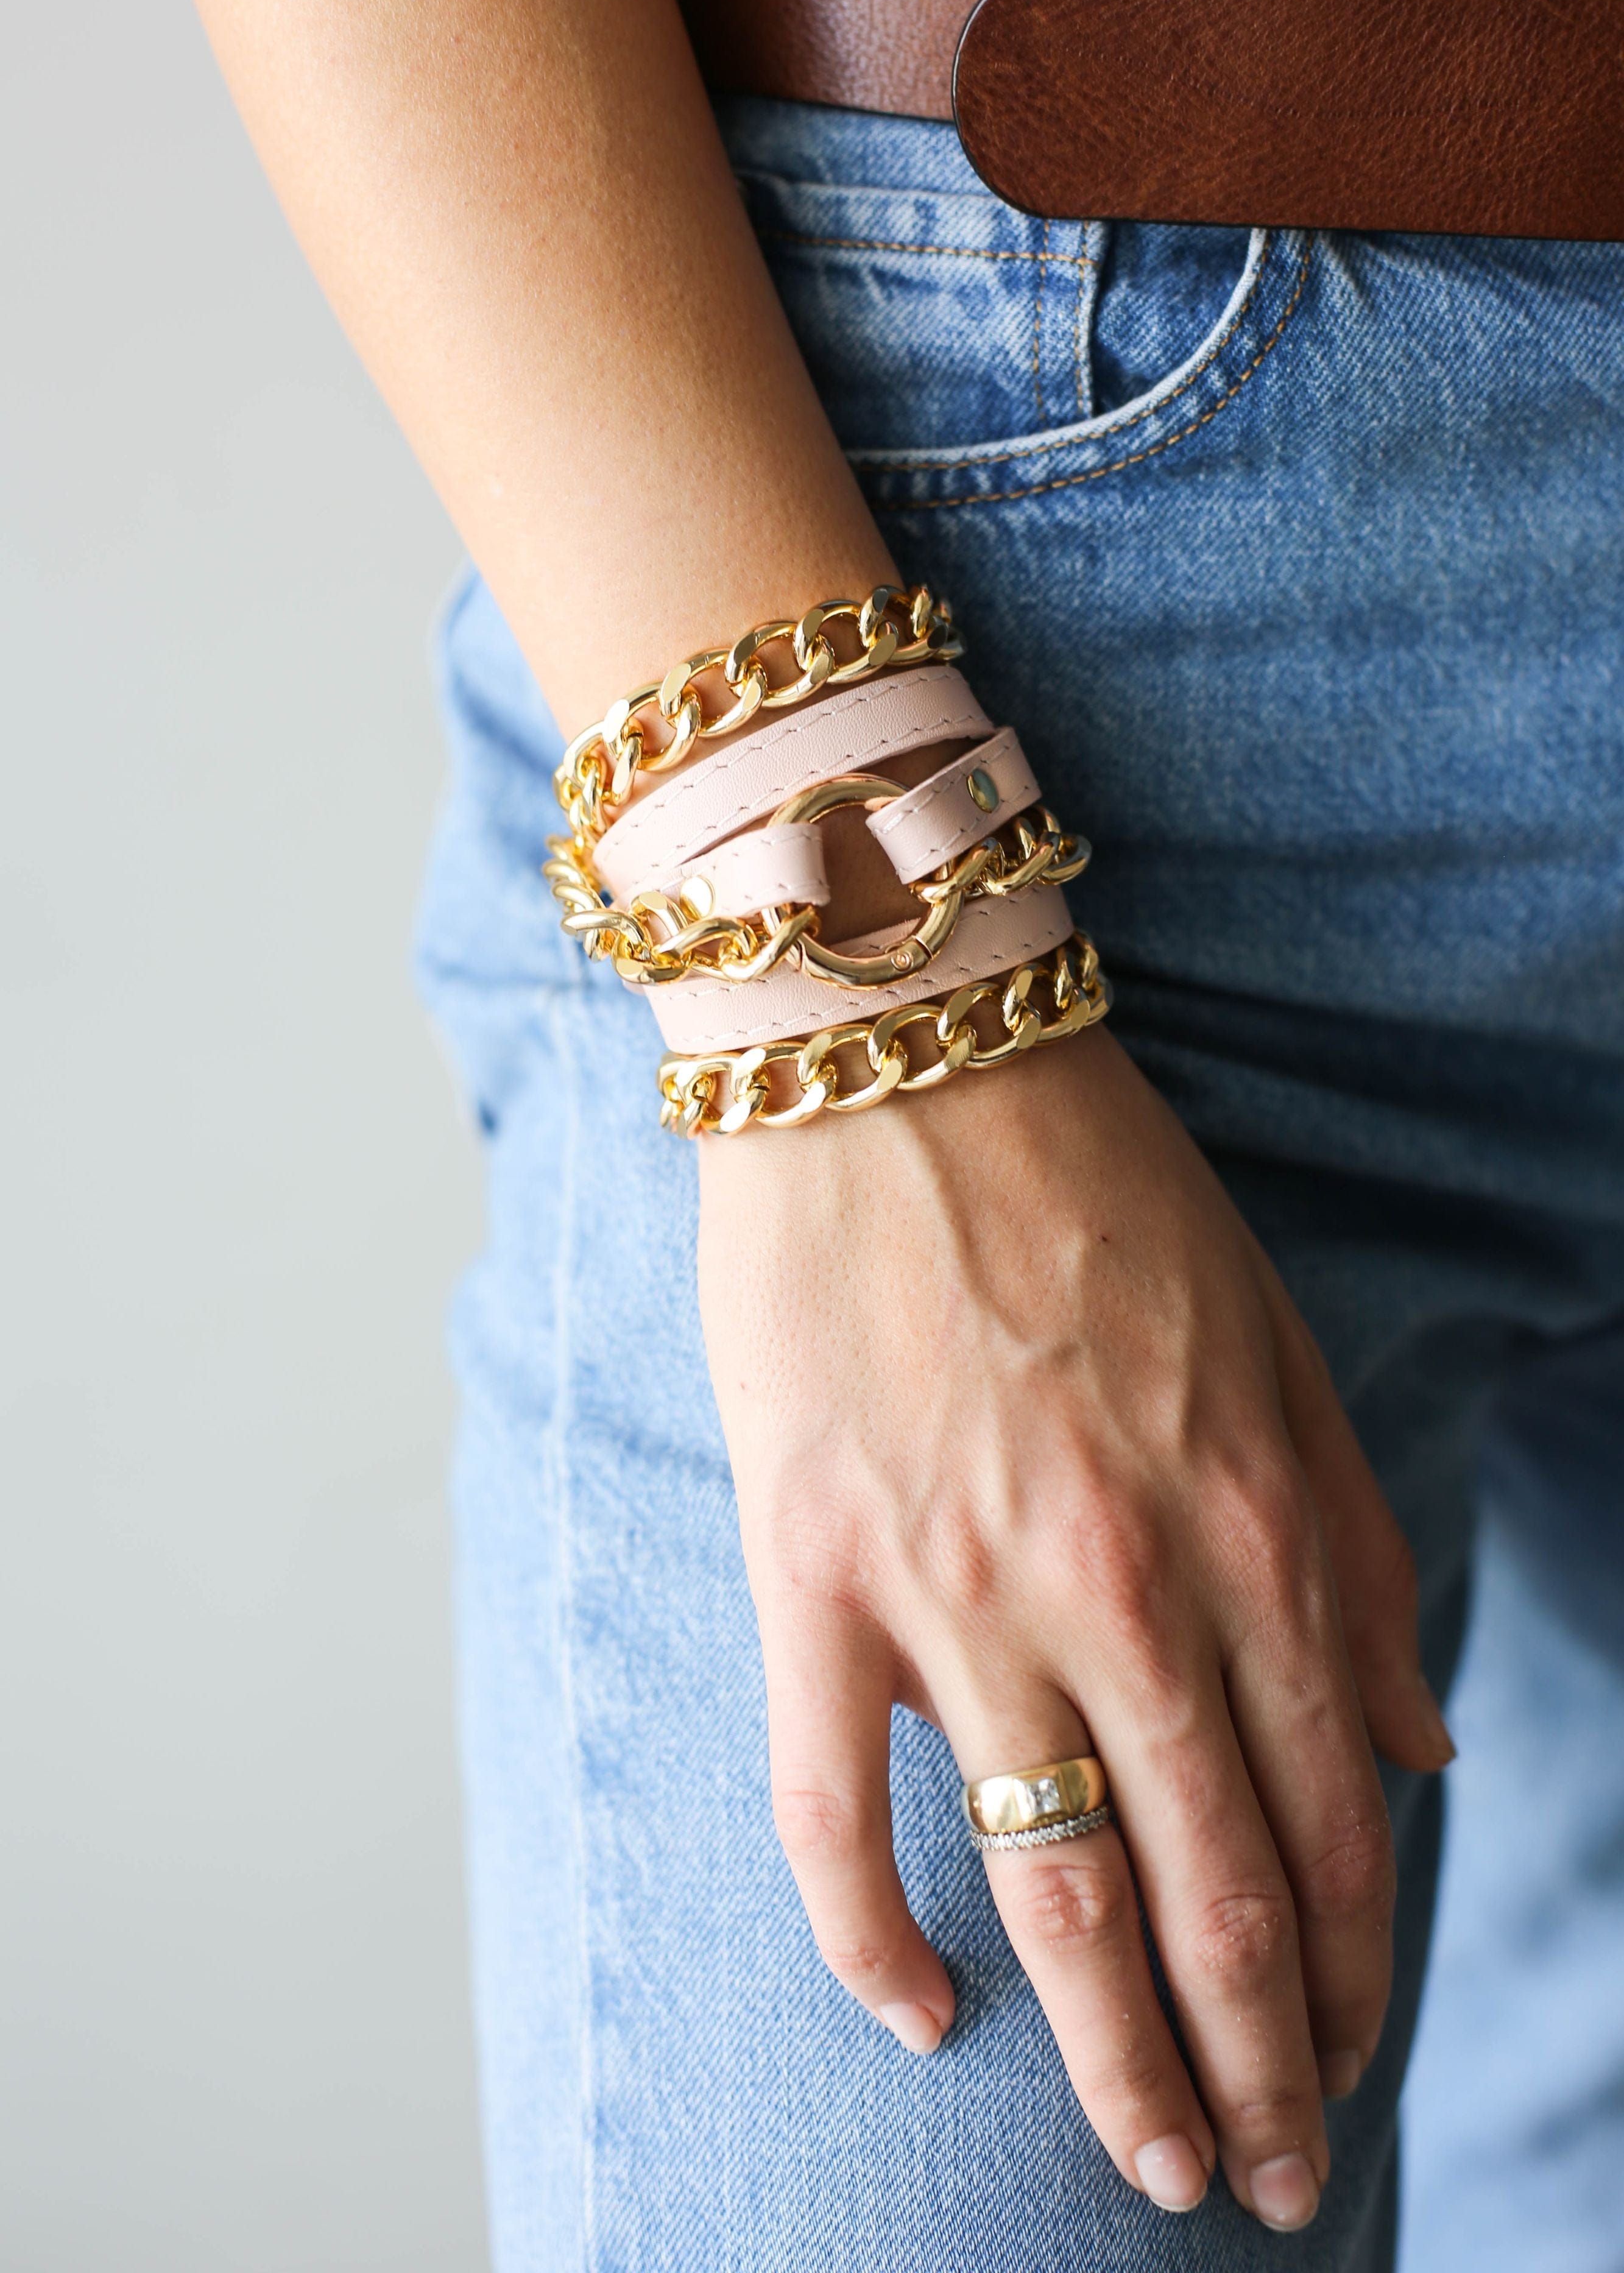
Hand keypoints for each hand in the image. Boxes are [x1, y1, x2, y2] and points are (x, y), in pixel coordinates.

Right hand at [698, 1026, 1451, 2227]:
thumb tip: (1418, 1752)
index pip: (1331, 1825)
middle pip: (1209, 1899)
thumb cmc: (1102, 1195)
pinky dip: (871, 1943)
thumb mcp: (1281, 1353)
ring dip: (1114, 2059)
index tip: (1346, 2067)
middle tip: (1258, 2186)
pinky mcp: (816, 1575)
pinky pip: (830, 1811)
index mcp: (1255, 1533)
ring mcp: (956, 1594)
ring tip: (1151, 2169)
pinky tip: (922, 2027)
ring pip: (1050, 1892)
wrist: (902, 1068)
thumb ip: (1357, 1556)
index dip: (1350, 1979)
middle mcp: (1123, 1592)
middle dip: (1255, 2069)